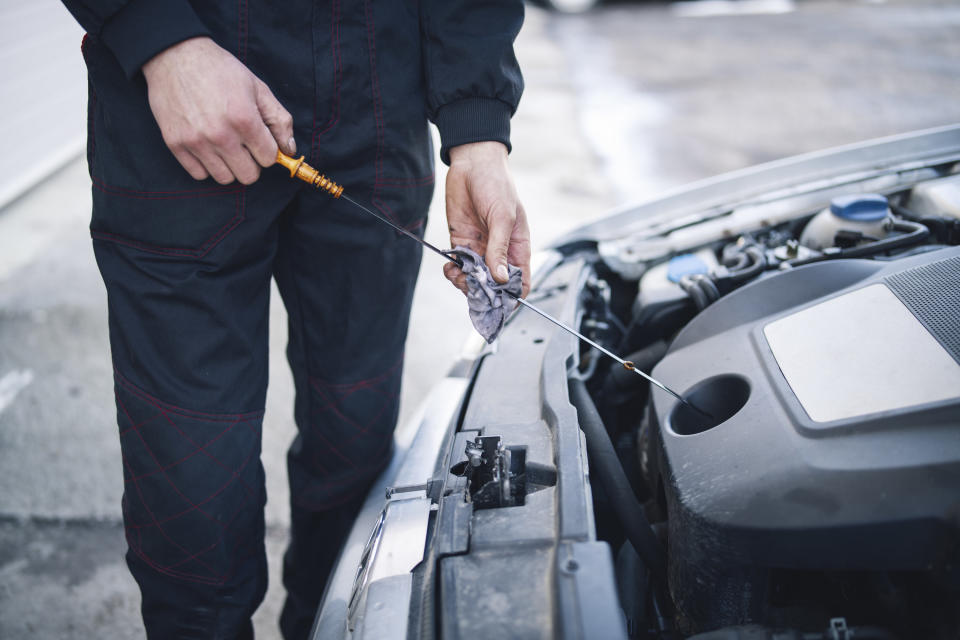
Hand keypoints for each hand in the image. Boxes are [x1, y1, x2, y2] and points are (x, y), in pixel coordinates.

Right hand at [142, 37, 295, 184]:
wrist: (174, 56)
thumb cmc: (220, 70)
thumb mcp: (258, 88)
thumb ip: (279, 120)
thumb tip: (289, 149)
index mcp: (244, 119)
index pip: (268, 159)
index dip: (268, 150)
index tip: (260, 139)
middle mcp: (220, 135)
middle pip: (249, 176)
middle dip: (252, 162)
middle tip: (244, 145)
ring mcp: (196, 142)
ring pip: (225, 178)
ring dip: (229, 166)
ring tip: (225, 145)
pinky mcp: (175, 144)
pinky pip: (199, 174)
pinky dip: (206, 165)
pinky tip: (208, 147)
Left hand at [443, 142, 531, 297]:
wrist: (472, 164)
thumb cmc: (497, 185)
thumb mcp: (503, 217)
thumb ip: (500, 249)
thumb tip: (500, 278)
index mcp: (518, 248)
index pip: (520, 282)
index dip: (511, 297)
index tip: (496, 300)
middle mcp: (500, 252)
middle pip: (494, 286)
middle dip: (482, 292)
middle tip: (470, 284)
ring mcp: (480, 249)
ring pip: (474, 280)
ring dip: (464, 283)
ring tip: (457, 274)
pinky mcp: (462, 243)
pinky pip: (458, 267)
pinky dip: (452, 272)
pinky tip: (449, 266)